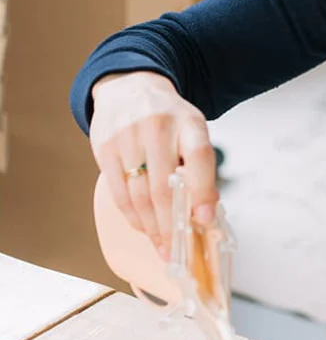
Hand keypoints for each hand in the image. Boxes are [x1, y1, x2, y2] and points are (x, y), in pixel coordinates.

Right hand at [89, 72, 218, 250]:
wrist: (131, 88)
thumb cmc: (170, 119)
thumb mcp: (193, 130)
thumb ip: (200, 167)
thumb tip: (205, 214)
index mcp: (189, 122)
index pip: (199, 157)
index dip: (203, 191)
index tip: (205, 220)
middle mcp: (158, 128)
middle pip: (164, 186)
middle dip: (172, 225)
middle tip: (179, 251)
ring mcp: (128, 137)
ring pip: (139, 195)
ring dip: (152, 227)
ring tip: (163, 247)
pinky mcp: (104, 148)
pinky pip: (119, 193)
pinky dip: (133, 216)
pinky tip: (144, 228)